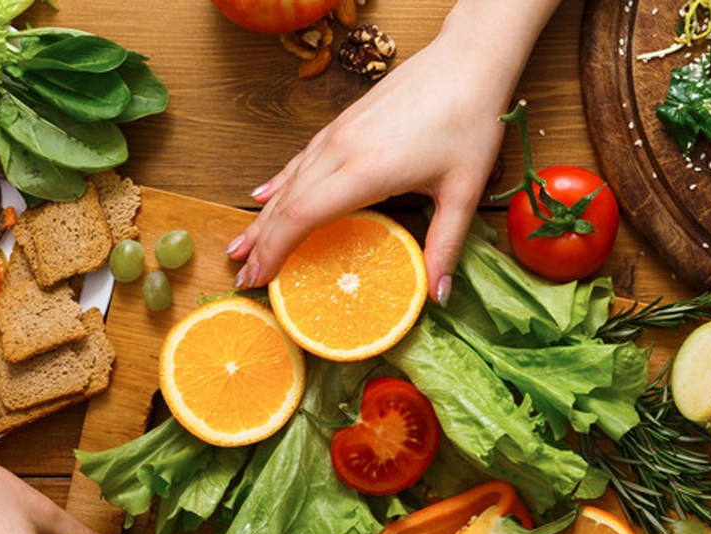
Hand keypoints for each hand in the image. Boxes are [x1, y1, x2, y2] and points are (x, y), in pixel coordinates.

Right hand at [227, 6, 548, 299]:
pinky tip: (263, 193)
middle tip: (243, 277)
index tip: (259, 279)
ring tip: (241, 245)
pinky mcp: (344, 122)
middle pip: (286, 202)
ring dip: (263, 215)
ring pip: (289, 179)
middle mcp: (342, 149)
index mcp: (365, 170)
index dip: (275, 251)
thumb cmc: (469, 120)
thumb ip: (445, 246)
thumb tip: (437, 296)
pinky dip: (279, 181)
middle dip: (261, 242)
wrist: (468, 60)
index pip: (302, 216)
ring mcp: (339, 132)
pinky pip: (301, 158)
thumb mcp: (463, 192)